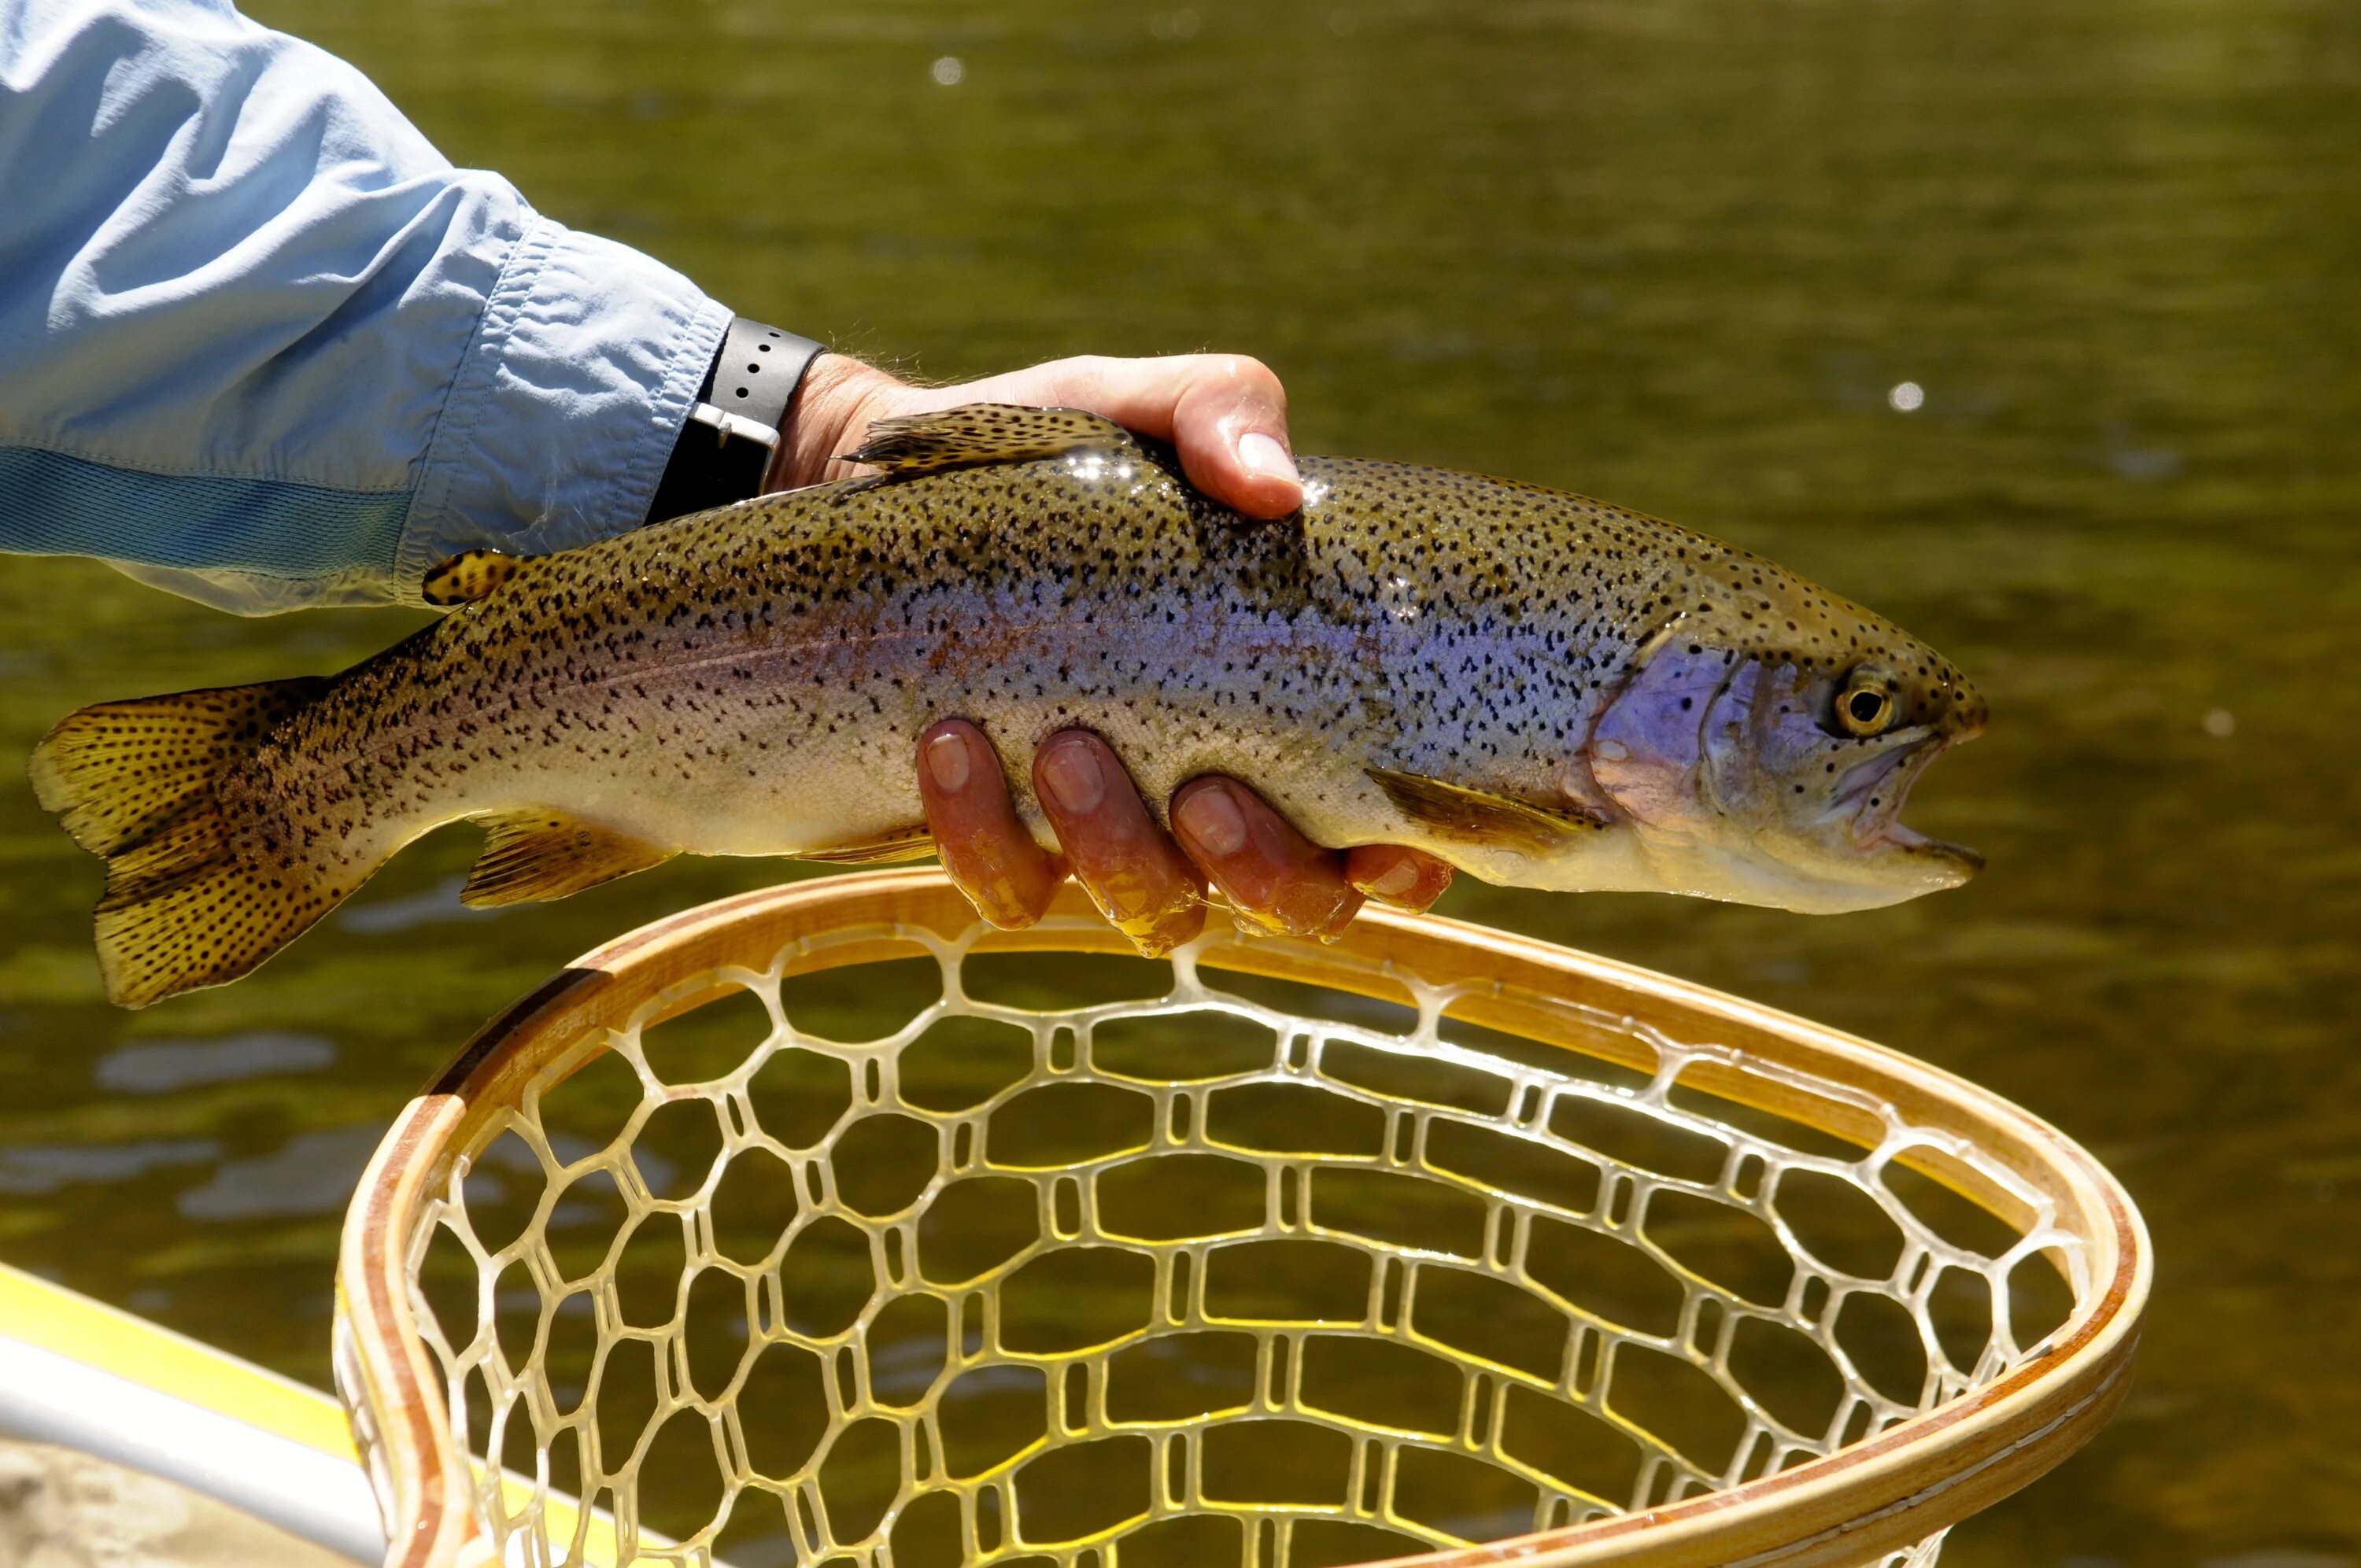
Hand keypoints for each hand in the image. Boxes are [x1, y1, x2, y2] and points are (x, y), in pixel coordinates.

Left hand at [770, 351, 1452, 948]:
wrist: (881, 488)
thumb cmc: (1054, 459)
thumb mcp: (1138, 409)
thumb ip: (1218, 410)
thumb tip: (1269, 486)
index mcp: (1292, 711)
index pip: (1391, 838)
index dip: (1405, 866)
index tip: (1379, 844)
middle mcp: (1218, 796)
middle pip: (1292, 900)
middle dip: (1256, 866)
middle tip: (1200, 789)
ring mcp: (1111, 831)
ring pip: (1158, 908)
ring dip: (1118, 851)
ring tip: (1062, 746)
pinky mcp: (1003, 842)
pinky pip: (1015, 891)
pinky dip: (985, 839)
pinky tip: (950, 746)